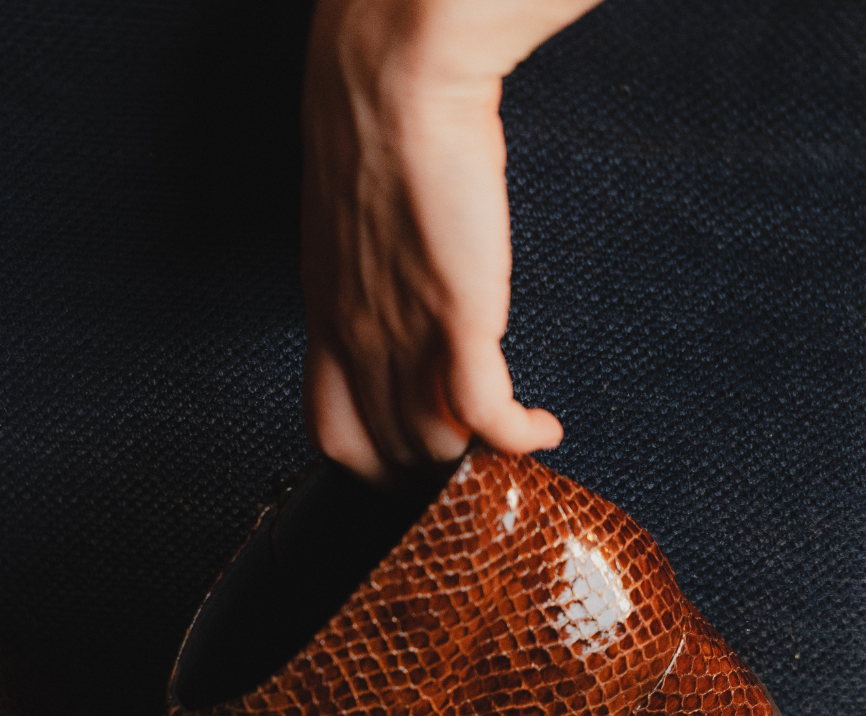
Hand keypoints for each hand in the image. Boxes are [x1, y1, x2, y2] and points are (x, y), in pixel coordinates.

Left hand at [301, 0, 597, 479]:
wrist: (391, 86)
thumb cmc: (376, 139)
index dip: (371, 467)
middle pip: (386, 455)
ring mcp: (402, 337)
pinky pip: (485, 415)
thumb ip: (367, 282)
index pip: (332, 436)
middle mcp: (355, 343)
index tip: (410, 464)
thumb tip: (398, 305)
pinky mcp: (456, 319)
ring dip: (479, 458)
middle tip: (477, 466)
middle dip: (432, 479)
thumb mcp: (352, 233)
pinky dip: (518, 439)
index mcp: (323, 321)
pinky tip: (542, 432)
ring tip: (513, 442)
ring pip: (433, 448)